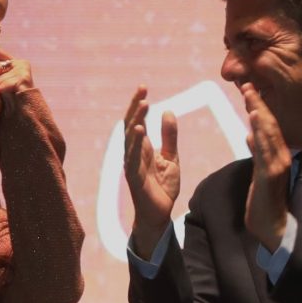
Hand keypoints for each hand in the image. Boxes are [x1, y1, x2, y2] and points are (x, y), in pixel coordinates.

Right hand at [121, 88, 180, 258]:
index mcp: (142, 148)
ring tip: (144, 104)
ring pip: (130, 138)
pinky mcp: (134, 177)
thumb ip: (169, 136)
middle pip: (131, 125)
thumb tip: (168, 111)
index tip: (143, 87)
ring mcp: (132, 164)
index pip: (138, 121)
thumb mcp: (171, 158)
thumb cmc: (162, 187)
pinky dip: (135, 143)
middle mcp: (133, 153)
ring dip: (136, 120)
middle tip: (142, 89)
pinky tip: (140, 130)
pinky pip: (133, 157)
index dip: (139, 105)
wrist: (160, 214)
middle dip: (135, 106)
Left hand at [240, 86, 291, 250]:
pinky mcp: (270, 175)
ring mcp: (277, 165)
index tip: (248, 90)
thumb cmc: (265, 201)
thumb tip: (250, 135)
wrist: (272, 226)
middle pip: (269, 124)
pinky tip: (254, 119)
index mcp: (277, 154)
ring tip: (250, 95)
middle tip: (246, 85)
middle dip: (258, 104)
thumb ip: (257, 153)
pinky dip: (260, 132)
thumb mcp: (259, 172)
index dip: (259, 107)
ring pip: (268, 133)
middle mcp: (281, 156)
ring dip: (259, 113)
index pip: (268, 126)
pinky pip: (264, 149)